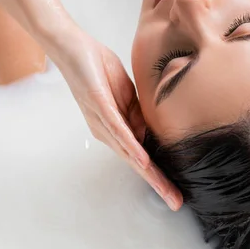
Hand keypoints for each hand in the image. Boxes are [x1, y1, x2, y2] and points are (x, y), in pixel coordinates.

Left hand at [52, 27, 182, 210]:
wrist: (74, 48)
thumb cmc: (98, 68)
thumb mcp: (126, 93)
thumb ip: (136, 113)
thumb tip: (149, 132)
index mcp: (115, 127)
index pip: (139, 156)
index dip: (156, 175)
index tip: (174, 193)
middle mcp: (106, 130)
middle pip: (135, 162)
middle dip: (156, 182)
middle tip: (176, 200)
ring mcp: (102, 120)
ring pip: (128, 152)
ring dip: (147, 171)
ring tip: (164, 188)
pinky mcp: (99, 106)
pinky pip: (117, 130)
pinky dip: (131, 146)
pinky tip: (143, 159)